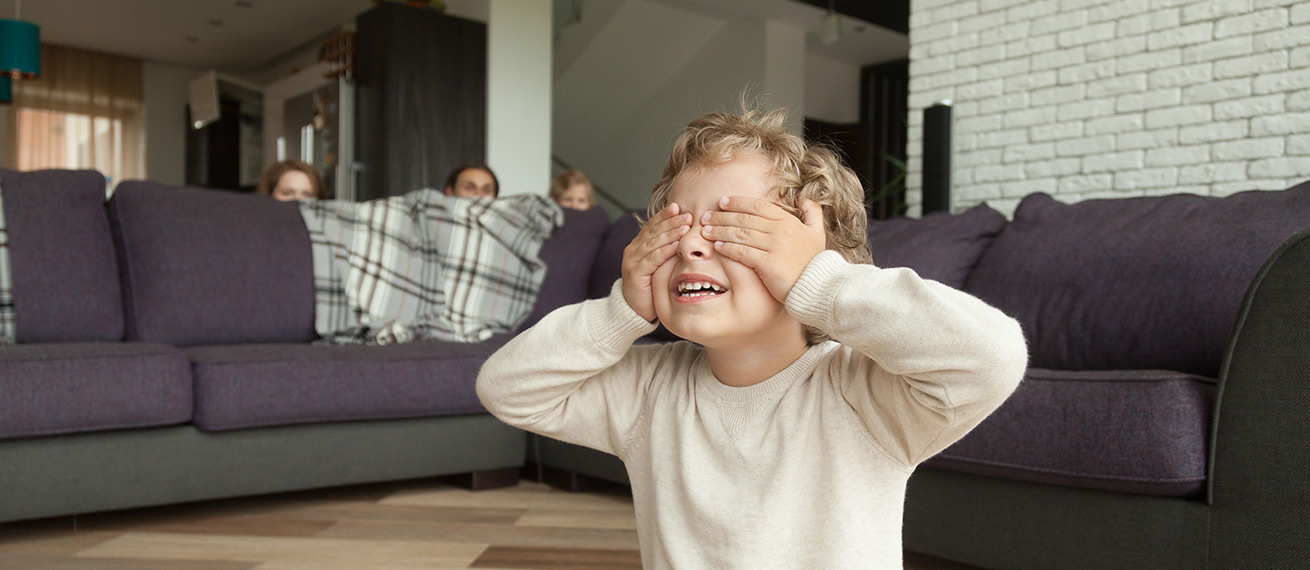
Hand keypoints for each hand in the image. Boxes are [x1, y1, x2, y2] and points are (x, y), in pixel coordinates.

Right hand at [622, 203, 690, 321]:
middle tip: (687, 214)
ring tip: (685, 226)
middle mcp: (633, 249)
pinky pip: (651, 259)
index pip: (652, 225)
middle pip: (653, 230)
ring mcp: (632, 260)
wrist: (635, 310)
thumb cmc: (652, 287)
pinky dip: (664, 251)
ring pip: (652, 242)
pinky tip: (675, 246)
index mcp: (639, 244)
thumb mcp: (661, 265)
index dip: (665, 215)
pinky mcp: (634, 273)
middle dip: (671, 221)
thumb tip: (690, 235)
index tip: (679, 206)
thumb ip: (669, 250)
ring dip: (670, 233)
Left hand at [701, 196, 824, 302]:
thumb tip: (808, 199)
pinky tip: (716, 247)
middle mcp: (780, 230)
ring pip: (740, 233)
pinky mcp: (767, 263)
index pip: (758, 206)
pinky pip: (741, 252)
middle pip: (744, 218)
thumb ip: (813, 215)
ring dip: (720, 231)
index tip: (722, 202)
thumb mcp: (818, 234)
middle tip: (706, 216)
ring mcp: (774, 246)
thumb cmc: (815, 263)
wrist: (819, 286)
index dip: (738, 202)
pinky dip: (727, 248)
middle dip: (722, 216)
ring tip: (705, 231)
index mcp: (789, 221)